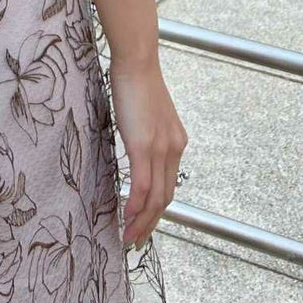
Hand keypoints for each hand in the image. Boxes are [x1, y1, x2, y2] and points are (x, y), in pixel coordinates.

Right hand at [109, 56, 187, 249]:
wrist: (137, 62)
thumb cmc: (137, 82)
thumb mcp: (147, 115)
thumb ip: (146, 134)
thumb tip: (137, 147)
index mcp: (176, 142)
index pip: (169, 184)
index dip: (158, 208)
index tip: (145, 223)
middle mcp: (173, 149)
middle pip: (166, 198)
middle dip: (151, 224)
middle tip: (136, 241)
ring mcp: (160, 149)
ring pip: (155, 197)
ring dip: (143, 222)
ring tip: (129, 237)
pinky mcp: (144, 146)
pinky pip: (142, 185)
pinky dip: (135, 206)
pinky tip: (126, 216)